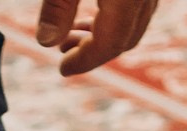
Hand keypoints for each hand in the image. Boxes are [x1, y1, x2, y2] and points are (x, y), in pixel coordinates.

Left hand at [33, 0, 159, 74]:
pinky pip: (139, 6)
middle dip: (95, 52)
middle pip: (127, 37)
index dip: (84, 60)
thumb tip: (46, 42)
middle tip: (63, 51)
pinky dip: (118, 17)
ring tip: (73, 34)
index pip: (110, 42)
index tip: (63, 69)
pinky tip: (94, 14)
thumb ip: (57, 7)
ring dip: (107, 35)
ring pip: (136, 22)